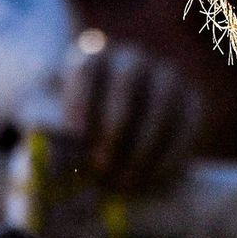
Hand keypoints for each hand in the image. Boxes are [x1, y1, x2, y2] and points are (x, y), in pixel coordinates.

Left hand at [61, 34, 202, 193]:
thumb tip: (52, 140)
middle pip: (127, 78)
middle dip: (114, 122)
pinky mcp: (191, 103)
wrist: (110, 143)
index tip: (74, 137)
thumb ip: (46, 126)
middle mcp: (131, 60)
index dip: (81, 99)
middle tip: (100, 164)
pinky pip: (187, 123)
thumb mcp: (49, 124)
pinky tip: (152, 179)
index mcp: (92, 57)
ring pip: (162, 101)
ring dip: (144, 143)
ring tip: (125, 180)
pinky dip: (171, 154)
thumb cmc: (71, 131)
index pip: (88, 67)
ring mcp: (166, 78)